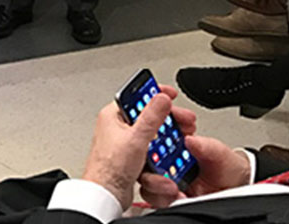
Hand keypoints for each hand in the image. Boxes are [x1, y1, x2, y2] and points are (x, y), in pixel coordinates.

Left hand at [81, 86, 175, 209]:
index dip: (154, 93)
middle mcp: (117, 127)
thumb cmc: (109, 167)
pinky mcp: (130, 157)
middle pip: (147, 115)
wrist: (105, 194)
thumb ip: (151, 117)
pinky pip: (150, 148)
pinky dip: (160, 150)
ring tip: (179, 138)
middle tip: (183, 120)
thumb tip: (161, 97)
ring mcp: (124, 142)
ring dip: (166, 135)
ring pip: (150, 133)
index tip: (170, 94)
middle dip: (167, 118)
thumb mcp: (136, 138)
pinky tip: (168, 154)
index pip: (136, 96)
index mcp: (113, 115)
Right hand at [137, 133, 250, 207]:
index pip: (154, 130)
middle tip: (160, 164)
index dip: (150, 125)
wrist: (236, 190)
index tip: (156, 124)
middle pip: (142, 155)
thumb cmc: (226, 168)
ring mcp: (164, 178)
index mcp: (174, 143)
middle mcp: (165, 160)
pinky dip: (163, 198)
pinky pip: (155, 198)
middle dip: (147, 158)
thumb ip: (207, 146)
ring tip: (173, 186)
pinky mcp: (166, 196)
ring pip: (145, 177)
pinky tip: (178, 196)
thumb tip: (191, 140)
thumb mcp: (219, 153)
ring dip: (155, 182)